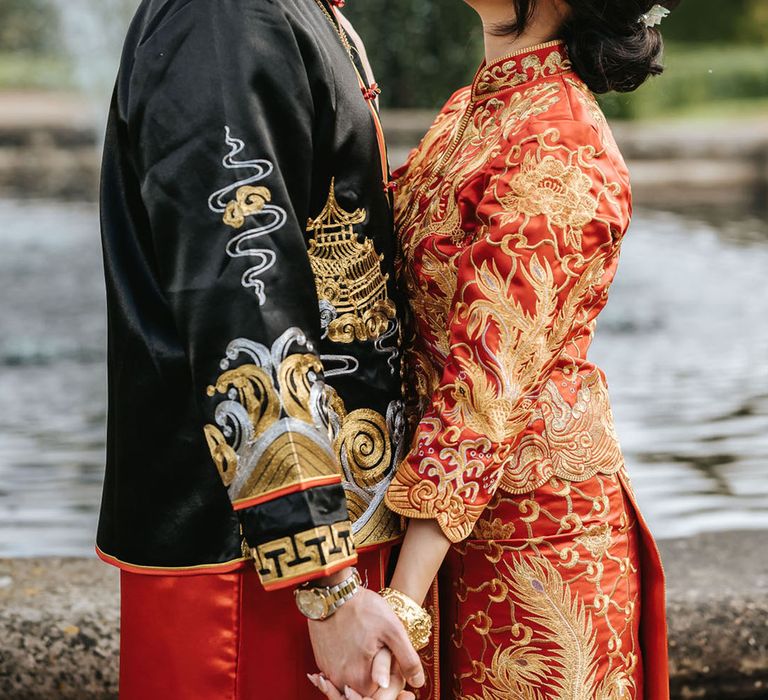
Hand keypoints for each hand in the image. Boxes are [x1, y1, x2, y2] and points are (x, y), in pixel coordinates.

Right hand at [307, 585, 423, 695]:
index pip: (381, 696)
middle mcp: (341, 681)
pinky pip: (339, 673)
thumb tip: (418, 682)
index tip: (397, 667)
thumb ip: (408, 660)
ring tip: (371, 648)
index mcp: (360, 679)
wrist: (332, 593)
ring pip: (351, 683)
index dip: (393, 684)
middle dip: (379, 679)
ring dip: (364, 673)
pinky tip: (357, 648)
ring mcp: (329, 671)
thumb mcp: (393, 630)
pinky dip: (350, 665)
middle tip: (385, 653)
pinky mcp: (322, 661)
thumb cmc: (364, 608)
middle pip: (365, 692)